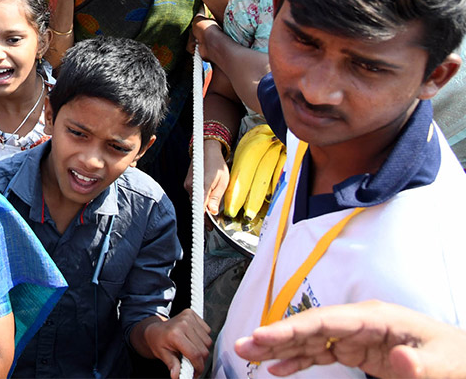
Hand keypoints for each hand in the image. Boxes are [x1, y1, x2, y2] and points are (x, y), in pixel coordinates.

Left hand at [142, 310, 211, 378]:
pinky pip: (207, 331)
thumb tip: (177, 376)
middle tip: (193, 364)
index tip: (196, 373)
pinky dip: (203, 339)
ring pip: (207, 341)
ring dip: (203, 350)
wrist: (155, 329)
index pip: (195, 354)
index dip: (198, 367)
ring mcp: (188, 317)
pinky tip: (194, 341)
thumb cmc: (158, 342)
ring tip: (193, 352)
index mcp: (175, 334)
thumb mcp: (163, 355)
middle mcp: (183, 323)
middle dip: (201, 361)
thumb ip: (172, 365)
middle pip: (203, 349)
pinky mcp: (192, 313)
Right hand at [233, 300, 465, 377]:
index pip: (325, 321)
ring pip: (309, 340)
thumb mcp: (444, 364)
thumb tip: (396, 359)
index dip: (291, 328)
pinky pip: (320, 354)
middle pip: (309, 327)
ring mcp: (357, 337)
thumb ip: (419, 365)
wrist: (464, 362)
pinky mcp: (358, 352)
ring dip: (279, 348)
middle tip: (243, 346)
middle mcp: (359, 323)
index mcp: (375, 318)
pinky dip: (297, 361)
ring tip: (248, 355)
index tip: (264, 336)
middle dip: (274, 336)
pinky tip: (277, 369)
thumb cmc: (456, 357)